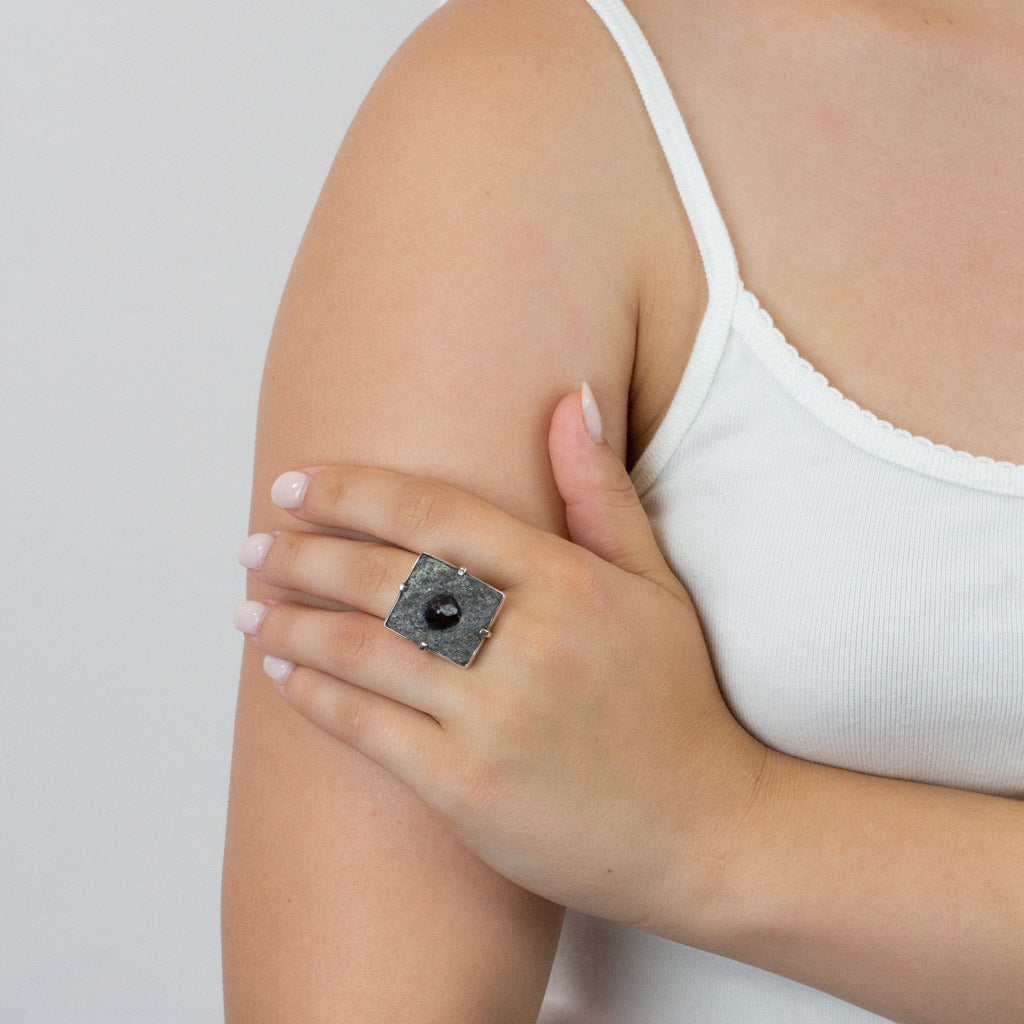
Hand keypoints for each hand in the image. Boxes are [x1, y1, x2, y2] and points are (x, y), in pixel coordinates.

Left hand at [233, 387, 766, 936]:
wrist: (706, 830)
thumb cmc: (675, 700)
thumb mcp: (654, 586)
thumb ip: (600, 493)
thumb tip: (568, 397)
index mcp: (571, 584)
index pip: (438, 515)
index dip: (355, 493)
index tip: (297, 485)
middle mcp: (531, 644)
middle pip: (388, 580)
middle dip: (305, 554)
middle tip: (254, 544)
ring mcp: (497, 720)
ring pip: (366, 652)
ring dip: (292, 624)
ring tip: (247, 608)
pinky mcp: (469, 790)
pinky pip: (369, 730)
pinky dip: (315, 695)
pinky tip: (281, 672)